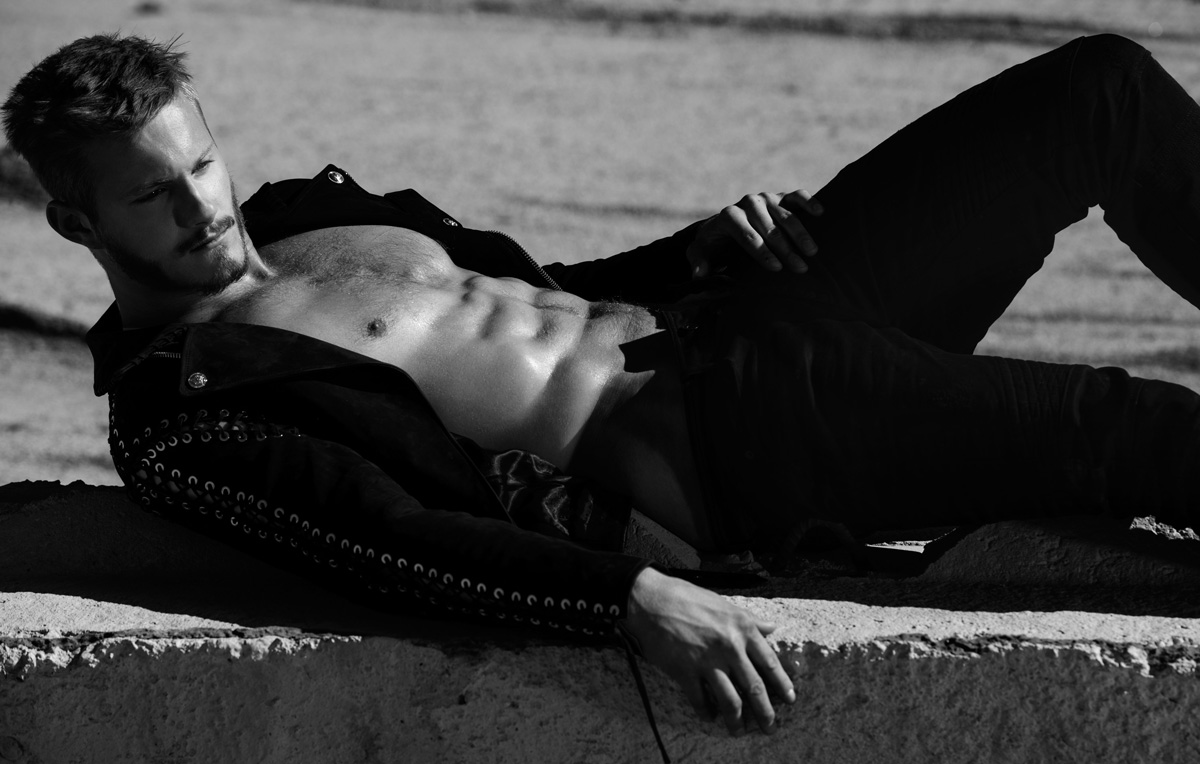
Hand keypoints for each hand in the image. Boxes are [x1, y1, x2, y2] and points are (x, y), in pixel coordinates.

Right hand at [621, 567, 794, 733]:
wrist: (652, 600)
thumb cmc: (687, 598)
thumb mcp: (724, 604)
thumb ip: (750, 619)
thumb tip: (771, 627)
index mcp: (742, 628)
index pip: (769, 663)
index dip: (782, 684)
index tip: (789, 699)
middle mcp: (729, 647)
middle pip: (754, 688)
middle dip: (765, 712)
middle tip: (769, 727)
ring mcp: (707, 661)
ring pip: (730, 700)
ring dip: (737, 720)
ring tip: (738, 731)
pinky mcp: (685, 671)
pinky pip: (700, 700)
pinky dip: (706, 712)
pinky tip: (709, 717)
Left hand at [686, 190, 823, 276]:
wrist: (726, 227)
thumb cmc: (715, 245)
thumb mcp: (701, 253)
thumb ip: (699, 261)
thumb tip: (700, 273)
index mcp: (728, 216)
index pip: (747, 236)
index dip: (762, 252)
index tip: (776, 269)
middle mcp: (747, 203)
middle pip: (769, 228)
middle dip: (785, 249)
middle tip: (800, 268)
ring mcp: (766, 198)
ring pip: (785, 214)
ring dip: (800, 233)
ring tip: (812, 252)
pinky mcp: (780, 196)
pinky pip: (796, 195)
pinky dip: (808, 201)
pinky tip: (819, 212)